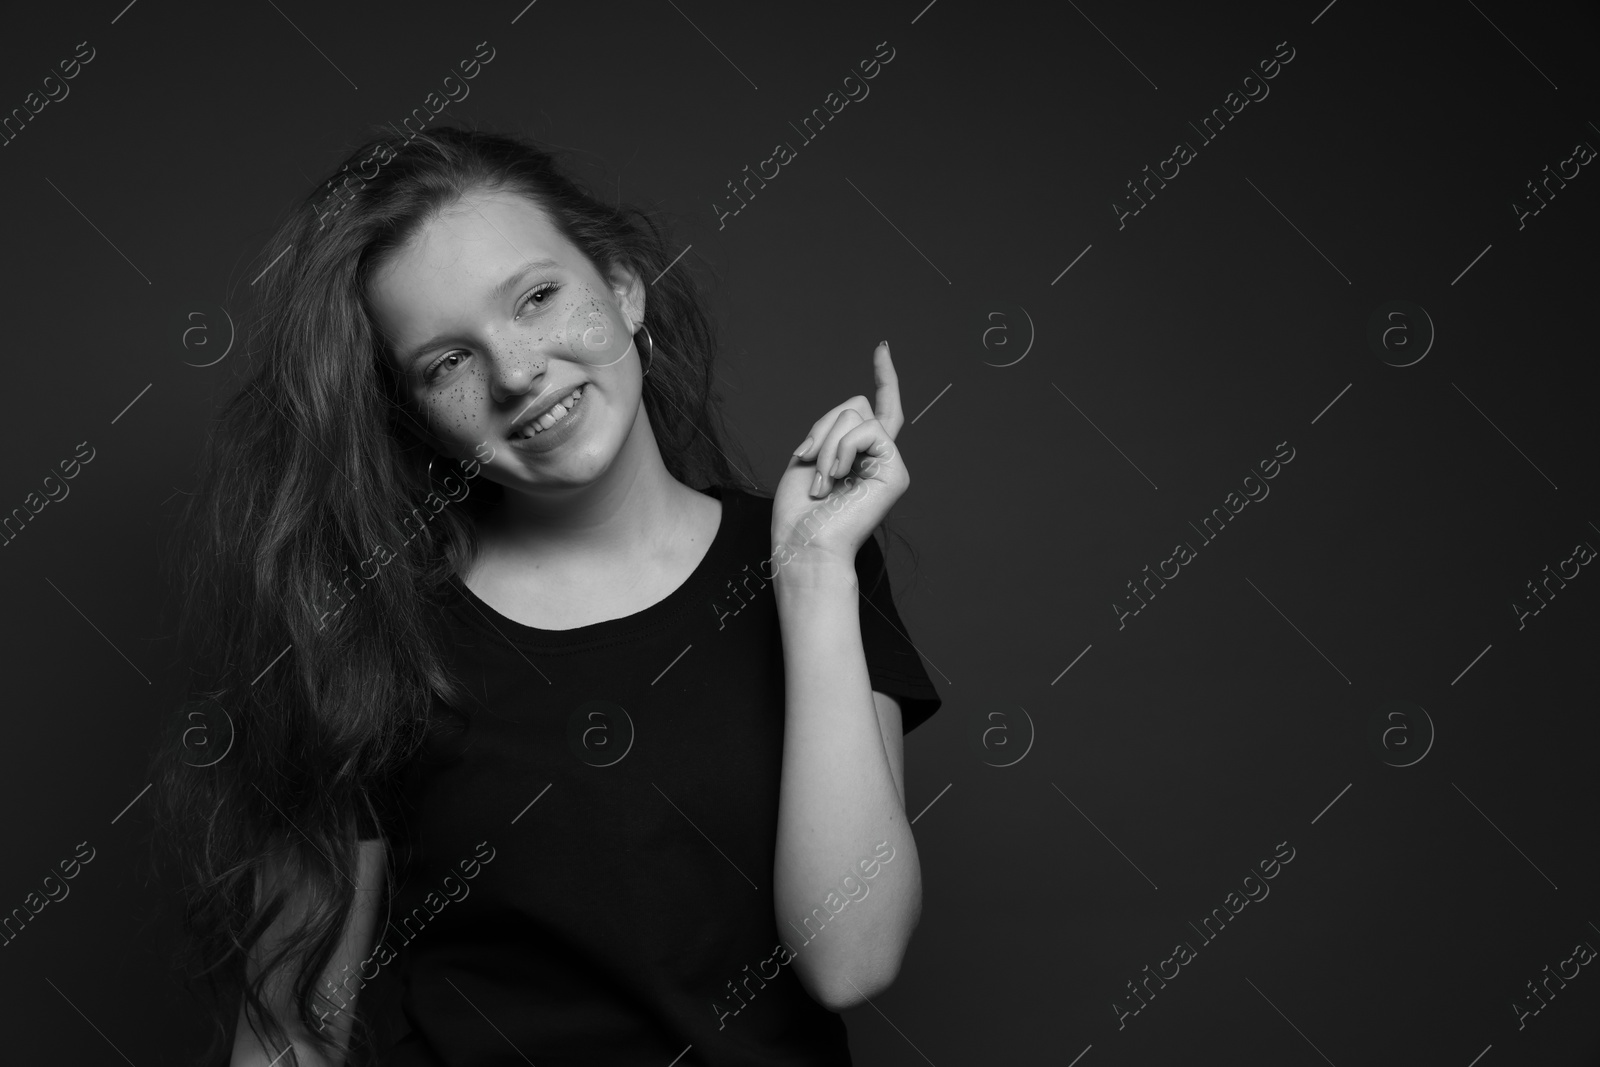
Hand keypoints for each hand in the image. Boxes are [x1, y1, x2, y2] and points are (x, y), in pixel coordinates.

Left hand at [770, 342, 908, 569]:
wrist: (805, 545)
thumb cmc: (799, 513)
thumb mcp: (808, 456)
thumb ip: (834, 428)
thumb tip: (858, 410)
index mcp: (857, 456)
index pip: (875, 408)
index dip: (882, 377)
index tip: (882, 348)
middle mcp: (878, 458)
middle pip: (855, 406)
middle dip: (822, 429)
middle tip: (810, 466)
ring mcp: (889, 464)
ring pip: (857, 415)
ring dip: (827, 444)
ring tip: (823, 482)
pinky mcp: (896, 473)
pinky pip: (869, 429)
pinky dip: (842, 448)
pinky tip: (837, 478)